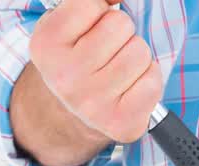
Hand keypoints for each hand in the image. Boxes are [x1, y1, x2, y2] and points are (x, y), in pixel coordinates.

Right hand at [29, 0, 162, 143]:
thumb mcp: (70, 24)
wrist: (71, 116)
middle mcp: (64, 77)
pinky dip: (148, 80)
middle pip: (121, 24)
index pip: (91, 3)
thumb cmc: (77, 59)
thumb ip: (93, 1)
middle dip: (120, 34)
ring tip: (117, 71)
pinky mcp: (119, 122)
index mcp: (46, 45)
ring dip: (135, 57)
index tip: (90, 29)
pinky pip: (153, 82)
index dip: (98, 11)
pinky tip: (129, 88)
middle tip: (106, 53)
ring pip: (140, 51)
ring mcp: (91, 103)